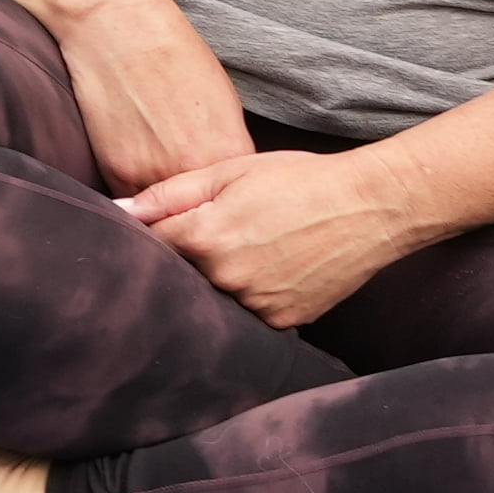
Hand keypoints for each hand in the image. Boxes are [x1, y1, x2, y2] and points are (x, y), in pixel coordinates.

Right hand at [32, 0, 261, 199]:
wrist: (116, 26)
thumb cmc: (172, 53)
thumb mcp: (223, 101)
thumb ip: (225, 147)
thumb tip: (224, 177)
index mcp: (230, 153)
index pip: (238, 199)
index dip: (230, 198)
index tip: (224, 196)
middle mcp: (194, 172)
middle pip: (203, 212)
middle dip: (199, 207)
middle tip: (191, 192)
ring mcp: (152, 175)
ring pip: (165, 214)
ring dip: (166, 208)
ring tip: (160, 178)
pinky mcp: (116, 172)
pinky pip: (133, 201)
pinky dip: (136, 194)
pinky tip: (136, 167)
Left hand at [121, 142, 432, 332]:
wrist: (371, 206)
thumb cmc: (299, 179)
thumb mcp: (230, 171)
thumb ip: (171, 193)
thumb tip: (122, 211)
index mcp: (205, 238)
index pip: (149, 246)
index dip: (150, 234)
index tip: (155, 228)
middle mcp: (226, 279)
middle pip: (179, 277)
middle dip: (183, 260)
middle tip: (212, 236)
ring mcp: (257, 305)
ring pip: (214, 299)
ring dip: (216, 281)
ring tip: (247, 250)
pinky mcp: (284, 321)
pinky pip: (249, 313)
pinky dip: (249, 296)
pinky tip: (268, 270)